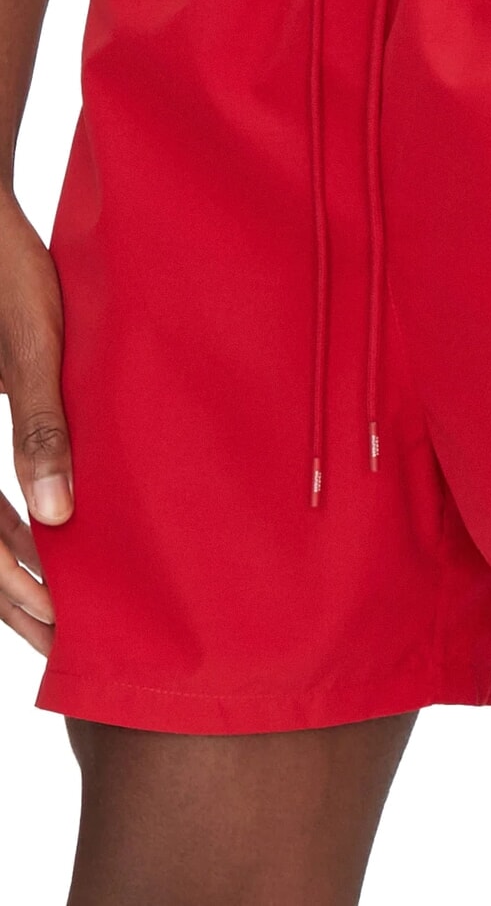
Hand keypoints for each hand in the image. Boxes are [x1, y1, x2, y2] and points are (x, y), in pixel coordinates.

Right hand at [0, 190, 71, 654]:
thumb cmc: (6, 274)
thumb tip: (58, 517)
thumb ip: (42, 430)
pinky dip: (3, 524)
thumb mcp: (29, 349)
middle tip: (61, 638)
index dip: (12, 586)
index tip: (57, 625)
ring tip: (56, 609)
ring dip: (7, 567)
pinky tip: (43, 541)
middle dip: (11, 594)